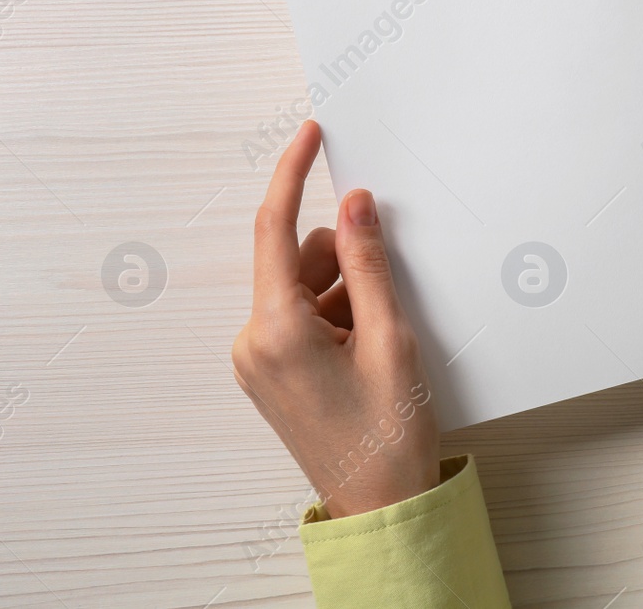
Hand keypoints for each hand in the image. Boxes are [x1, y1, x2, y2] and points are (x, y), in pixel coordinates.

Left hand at [233, 120, 439, 517]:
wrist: (380, 506)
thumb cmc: (388, 435)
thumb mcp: (389, 339)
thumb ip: (369, 264)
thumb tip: (355, 206)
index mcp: (275, 332)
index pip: (274, 230)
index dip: (292, 175)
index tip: (308, 135)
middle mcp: (254, 343)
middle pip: (297, 259)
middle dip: (344, 261)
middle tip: (386, 301)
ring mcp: (259, 360)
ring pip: (303, 286)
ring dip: (345, 293)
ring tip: (380, 341)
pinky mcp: (271, 372)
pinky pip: (302, 315)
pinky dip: (338, 315)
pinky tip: (368, 348)